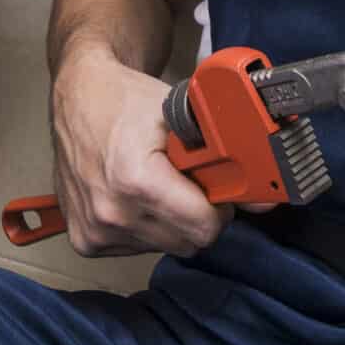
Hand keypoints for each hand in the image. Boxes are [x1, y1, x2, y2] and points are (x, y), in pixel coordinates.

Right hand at [49, 47, 229, 256]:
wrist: (77, 96)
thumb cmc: (127, 99)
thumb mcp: (184, 116)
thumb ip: (229, 158)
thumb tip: (267, 199)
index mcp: (136, 181)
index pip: (203, 227)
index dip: (219, 208)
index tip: (217, 189)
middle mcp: (111, 213)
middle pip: (187, 242)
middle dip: (198, 215)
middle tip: (190, 183)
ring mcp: (95, 230)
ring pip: (165, 246)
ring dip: (172, 222)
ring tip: (160, 184)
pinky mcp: (85, 240)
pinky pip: (137, 248)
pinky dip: (146, 227)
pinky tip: (139, 197)